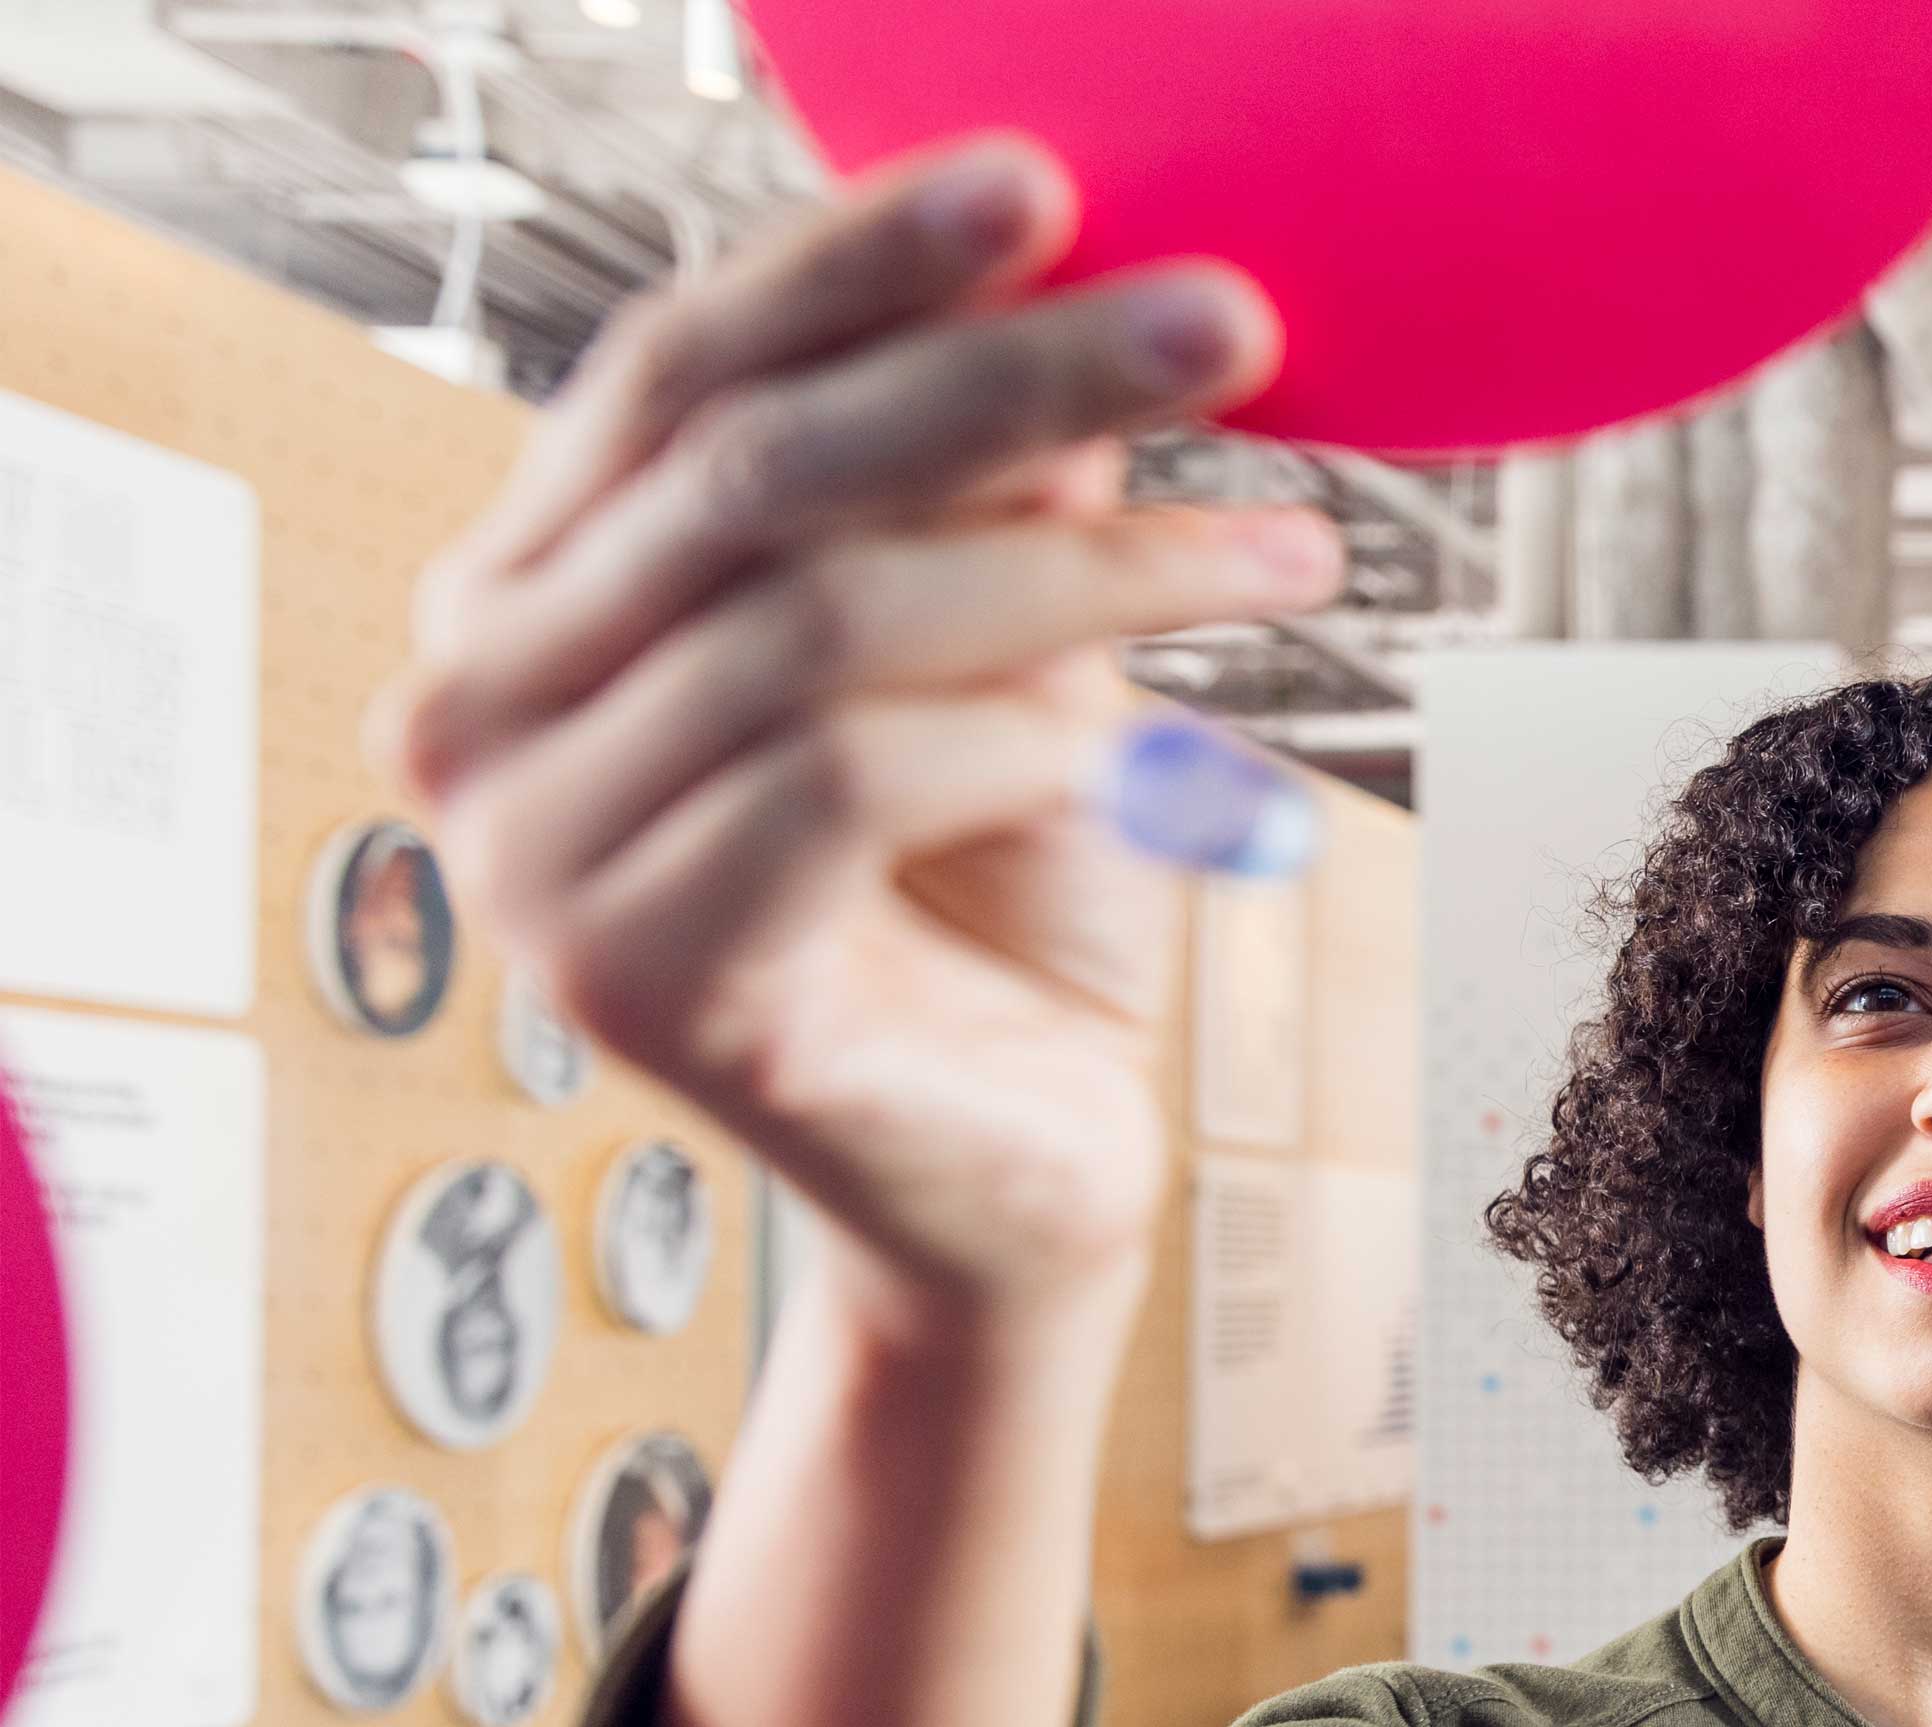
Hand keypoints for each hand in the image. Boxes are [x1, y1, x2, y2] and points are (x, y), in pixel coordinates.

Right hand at [370, 139, 1338, 1324]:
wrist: (1023, 1178)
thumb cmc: (1006, 901)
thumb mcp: (1012, 646)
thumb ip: (990, 484)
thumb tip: (1065, 276)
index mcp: (531, 588)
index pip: (678, 364)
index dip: (856, 260)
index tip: (1045, 181)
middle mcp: (478, 707)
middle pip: (758, 470)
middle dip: (1012, 376)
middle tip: (1228, 324)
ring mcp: (528, 855)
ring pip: (823, 621)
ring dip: (1093, 572)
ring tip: (1292, 557)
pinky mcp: (637, 981)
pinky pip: (848, 780)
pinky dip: (1030, 741)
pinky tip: (1151, 756)